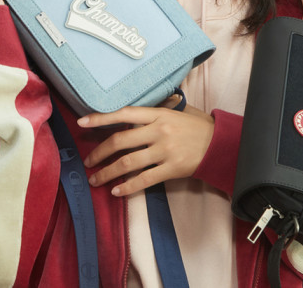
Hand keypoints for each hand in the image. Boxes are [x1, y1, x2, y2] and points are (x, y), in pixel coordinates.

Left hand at [77, 103, 214, 196]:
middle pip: (120, 141)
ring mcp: (164, 150)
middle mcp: (158, 130)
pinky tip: (116, 191)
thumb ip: (153, 113)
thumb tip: (127, 115)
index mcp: (157, 113)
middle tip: (88, 161)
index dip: (101, 118)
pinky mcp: (172, 169)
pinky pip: (144, 180)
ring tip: (95, 179)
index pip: (123, 114)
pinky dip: (128, 187)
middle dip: (99, 152)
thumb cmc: (195, 126)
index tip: (82, 122)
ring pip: (128, 163)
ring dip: (107, 172)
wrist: (220, 143)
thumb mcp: (175, 111)